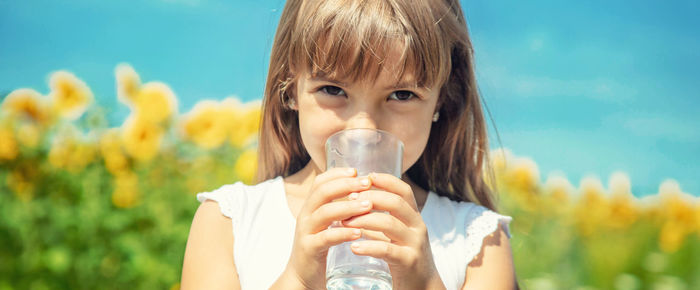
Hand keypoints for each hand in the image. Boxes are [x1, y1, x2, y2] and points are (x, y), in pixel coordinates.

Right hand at [278, 168, 374, 288]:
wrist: (302, 275)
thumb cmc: (319, 245)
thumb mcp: (325, 223)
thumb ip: (337, 207)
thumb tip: (361, 190)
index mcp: (311, 206)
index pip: (320, 182)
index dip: (338, 173)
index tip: (357, 171)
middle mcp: (305, 215)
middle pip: (322, 192)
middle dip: (346, 185)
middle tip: (367, 183)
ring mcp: (305, 232)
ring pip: (324, 213)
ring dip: (348, 207)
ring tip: (368, 206)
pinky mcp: (309, 249)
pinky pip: (325, 238)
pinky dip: (342, 233)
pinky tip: (358, 233)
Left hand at [341, 173, 445, 289]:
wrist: (423, 286)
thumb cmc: (404, 257)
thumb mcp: (396, 235)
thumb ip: (380, 220)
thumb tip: (353, 204)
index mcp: (414, 216)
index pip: (403, 190)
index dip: (385, 180)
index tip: (365, 176)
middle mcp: (418, 226)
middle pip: (395, 202)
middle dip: (370, 197)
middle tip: (348, 199)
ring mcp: (415, 244)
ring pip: (389, 224)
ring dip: (363, 220)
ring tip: (344, 222)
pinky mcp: (409, 262)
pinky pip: (387, 250)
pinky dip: (369, 246)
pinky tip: (354, 247)